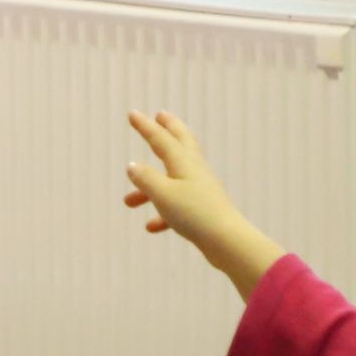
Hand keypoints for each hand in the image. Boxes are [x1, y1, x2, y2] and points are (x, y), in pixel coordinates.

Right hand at [121, 109, 283, 296]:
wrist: (227, 240)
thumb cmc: (194, 214)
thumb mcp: (163, 194)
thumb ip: (145, 178)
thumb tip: (132, 165)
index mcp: (183, 162)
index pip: (161, 138)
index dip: (145, 126)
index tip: (133, 114)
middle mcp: (194, 170)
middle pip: (181, 143)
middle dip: (168, 129)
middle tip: (160, 116)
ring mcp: (200, 189)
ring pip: (172, 179)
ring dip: (150, 188)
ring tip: (129, 201)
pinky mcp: (203, 209)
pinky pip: (178, 205)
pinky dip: (163, 213)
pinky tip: (151, 226)